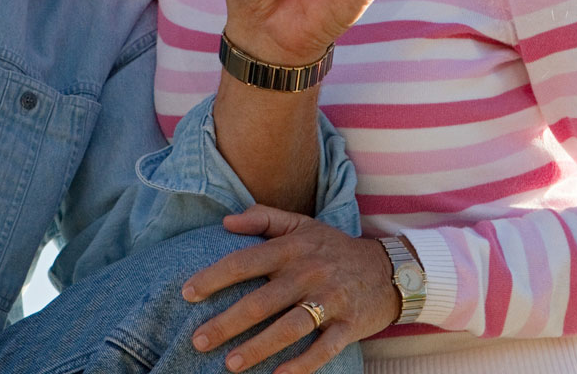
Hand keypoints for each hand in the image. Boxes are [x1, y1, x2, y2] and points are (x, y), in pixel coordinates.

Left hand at [183, 207, 396, 373]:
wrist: (388, 268)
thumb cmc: (334, 247)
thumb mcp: (302, 224)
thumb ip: (263, 218)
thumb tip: (226, 221)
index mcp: (292, 247)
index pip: (244, 261)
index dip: (214, 277)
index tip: (187, 293)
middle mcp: (308, 272)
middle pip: (261, 300)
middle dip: (227, 322)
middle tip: (198, 339)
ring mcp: (330, 300)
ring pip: (289, 327)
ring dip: (258, 347)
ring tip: (229, 364)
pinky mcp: (349, 326)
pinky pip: (323, 349)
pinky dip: (302, 364)